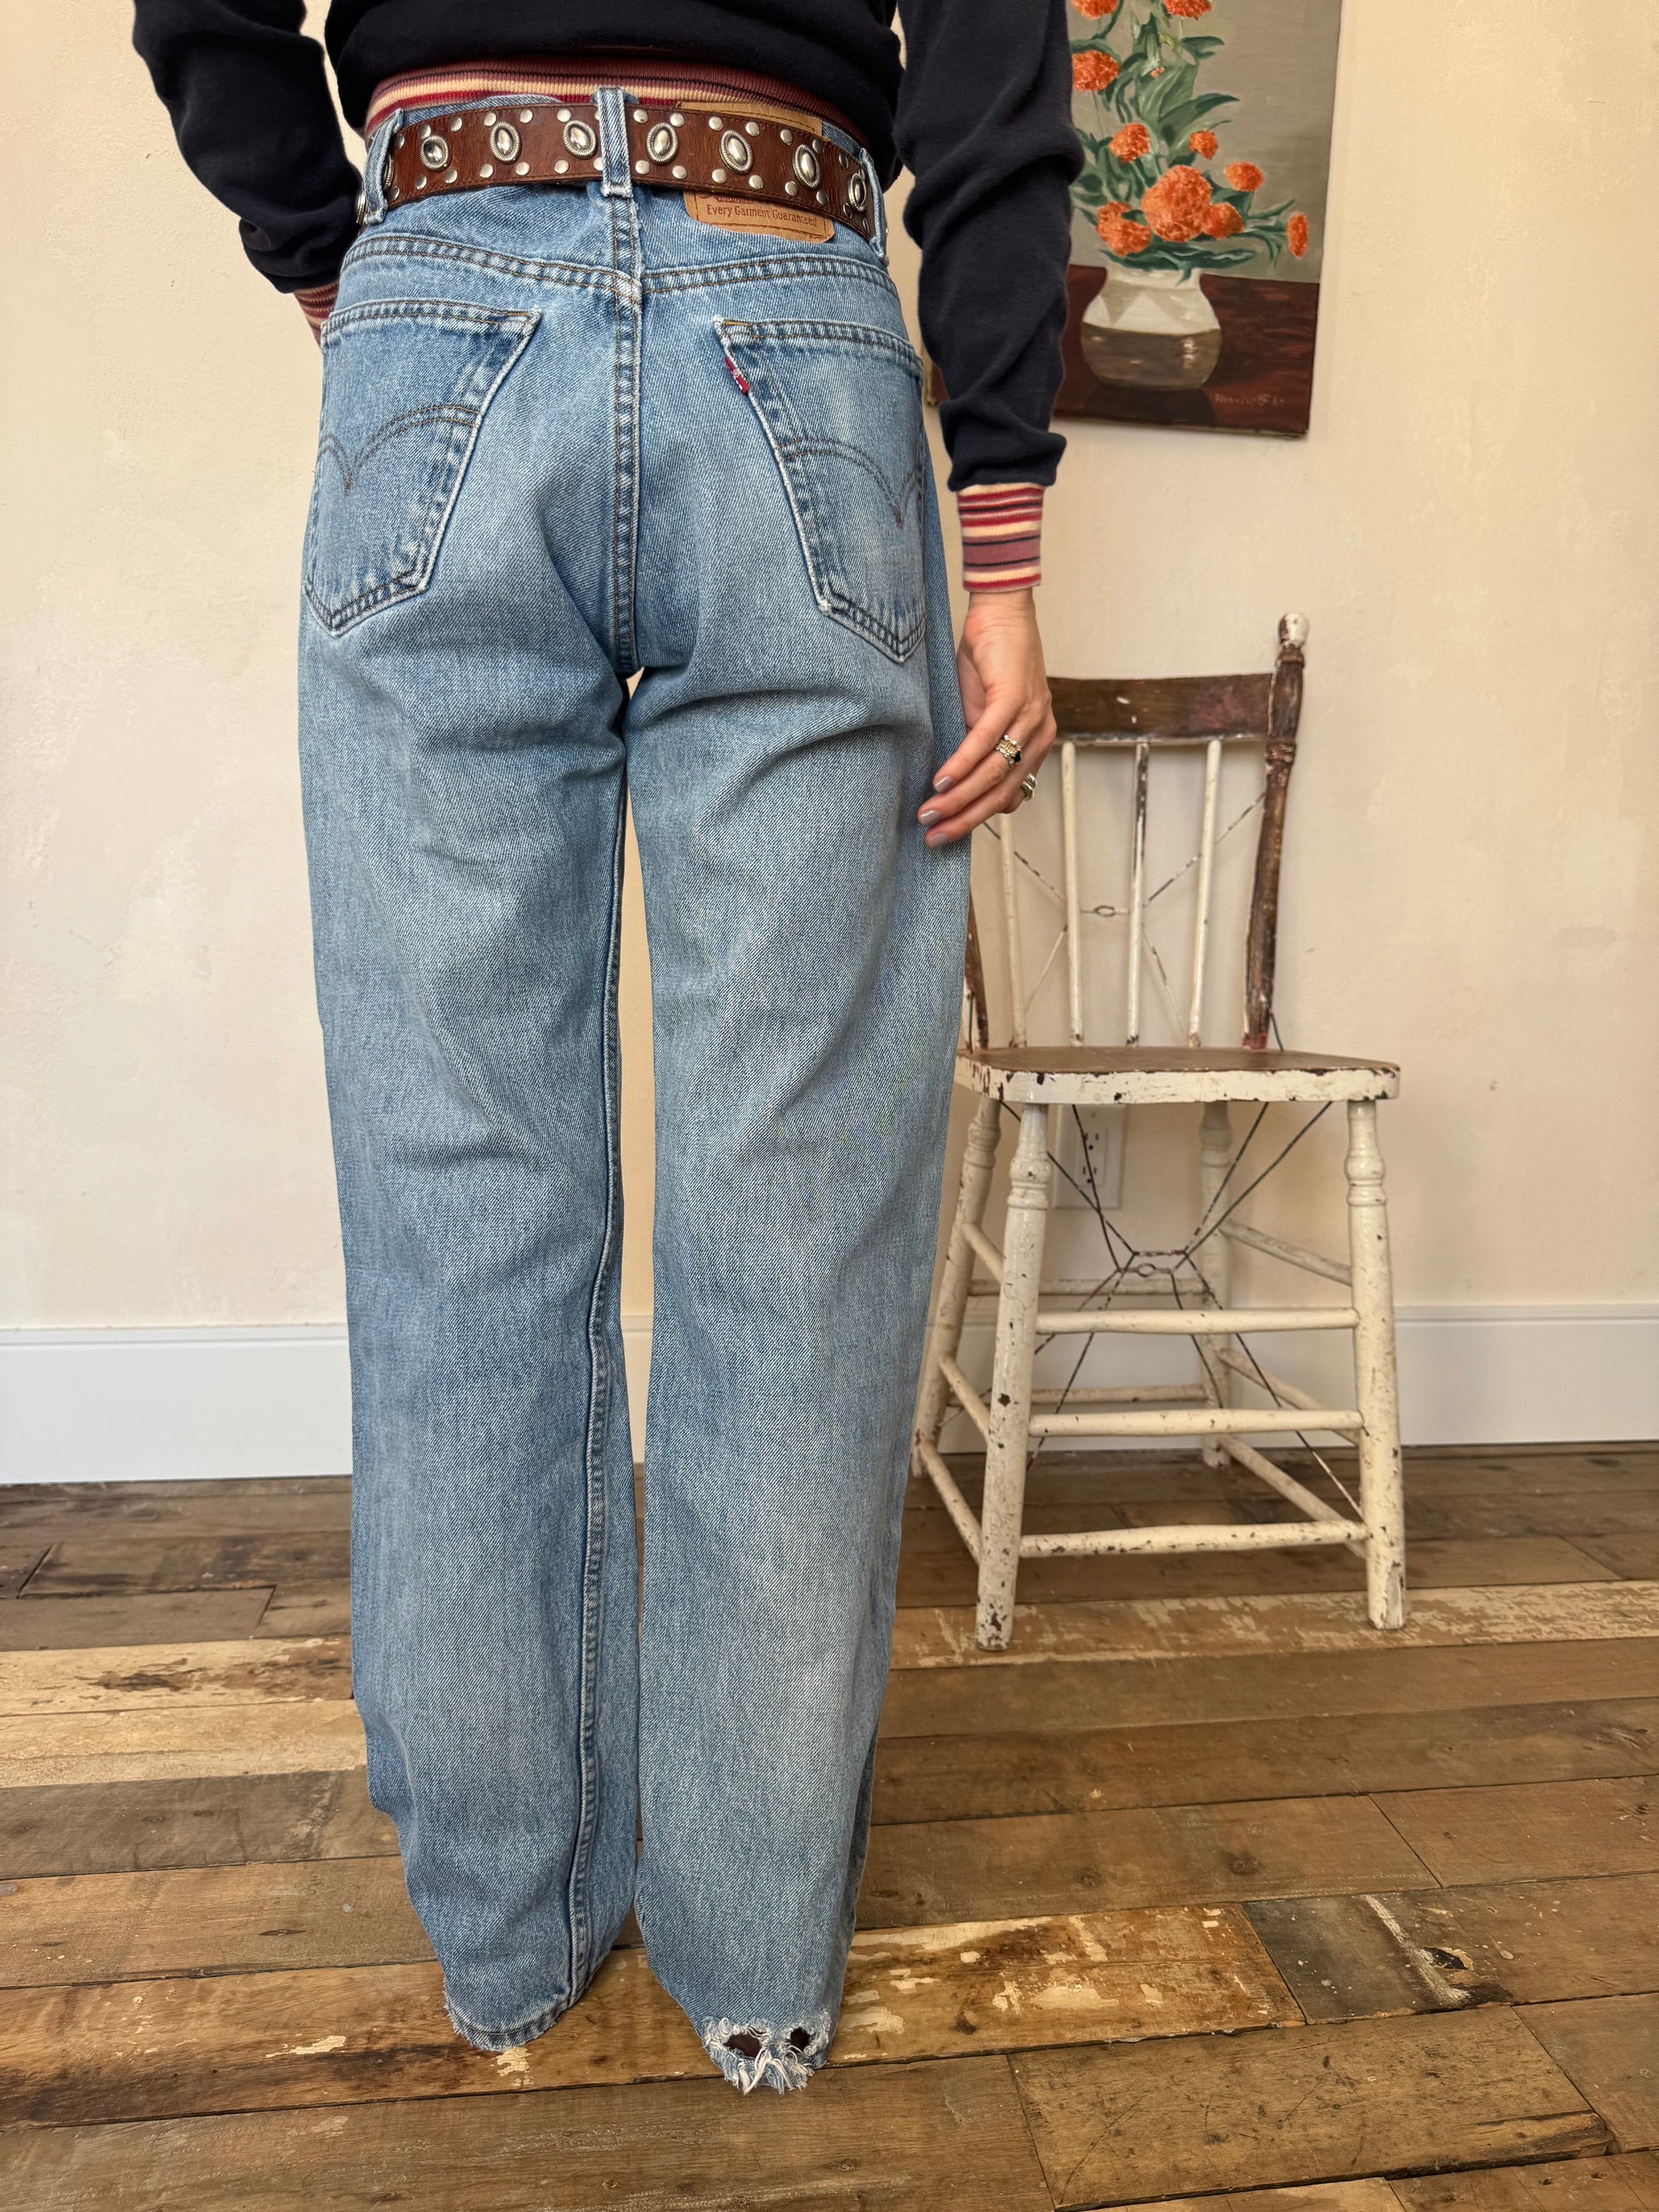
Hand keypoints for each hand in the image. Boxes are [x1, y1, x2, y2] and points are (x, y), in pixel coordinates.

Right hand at [918, 589, 1054, 845]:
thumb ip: (975, 746)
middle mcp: (1040, 735)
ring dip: (958, 799)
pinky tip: (941, 781)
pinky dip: (962, 765)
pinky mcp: (1013, 698)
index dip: (978, 819)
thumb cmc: (989, 662)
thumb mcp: (981, 713)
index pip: (1010, 796)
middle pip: (1003, 794)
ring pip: (994, 773)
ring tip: (930, 814)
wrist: (1001, 613)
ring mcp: (1030, 718)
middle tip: (933, 837)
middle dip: (965, 820)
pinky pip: (986, 741)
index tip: (947, 832)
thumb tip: (950, 783)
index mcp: (1035, 743)